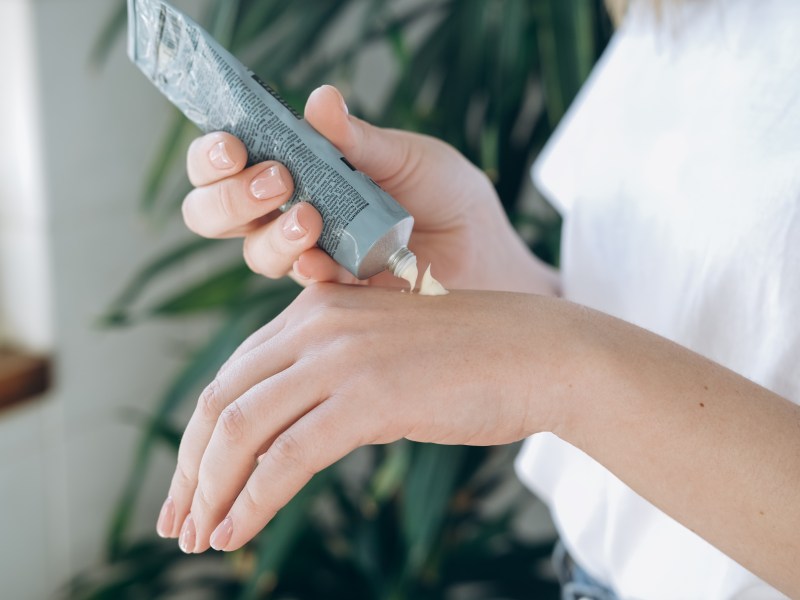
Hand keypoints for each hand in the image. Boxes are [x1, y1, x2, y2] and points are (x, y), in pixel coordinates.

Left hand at [155, 284, 572, 551]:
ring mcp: (341, 357)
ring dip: (210, 491)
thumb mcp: (383, 355)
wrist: (541, 353)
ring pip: (242, 429)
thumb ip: (332, 379)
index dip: (200, 438)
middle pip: (221, 402)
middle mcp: (316, 324)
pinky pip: (286, 456)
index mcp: (315, 309)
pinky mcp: (369, 396)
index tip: (189, 486)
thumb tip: (288, 435)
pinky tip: (235, 533)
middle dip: (190, 470)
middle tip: (177, 522)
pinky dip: (252, 500)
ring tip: (198, 537)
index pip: (231, 377)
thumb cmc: (470, 360)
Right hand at [182, 85, 556, 293]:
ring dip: (272, 234)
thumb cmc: (445, 194)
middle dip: (231, 198)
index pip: (227, 162)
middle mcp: (292, 213)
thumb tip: (320, 101)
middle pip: (217, 213)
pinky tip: (324, 259)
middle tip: (274, 180)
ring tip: (310, 218)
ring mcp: (310, 256)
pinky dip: (307, 269)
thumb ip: (359, 139)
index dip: (214, 156)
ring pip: (256, 252)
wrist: (483, 250)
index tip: (235, 145)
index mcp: (300, 169)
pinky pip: (302, 286)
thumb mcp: (406, 156)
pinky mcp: (335, 295)